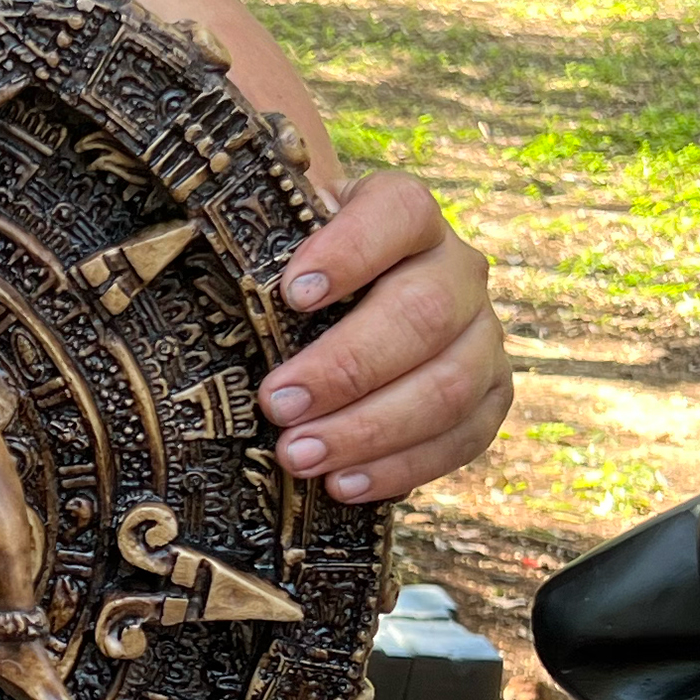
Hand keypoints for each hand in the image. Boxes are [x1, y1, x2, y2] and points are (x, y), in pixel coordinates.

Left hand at [258, 173, 510, 505]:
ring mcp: (482, 333)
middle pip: (423, 314)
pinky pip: (465, 436)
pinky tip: (343, 486)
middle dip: (346, 367)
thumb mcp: (282, 243)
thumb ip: (262, 244)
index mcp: (407, 215)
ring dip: (370, 430)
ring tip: (299, 456)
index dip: (351, 252)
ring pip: (449, 384)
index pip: (398, 213)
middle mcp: (458, 268)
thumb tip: (209, 265)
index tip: (290, 295)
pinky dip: (403, 467)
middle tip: (276, 404)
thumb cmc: (301, 274)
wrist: (353, 306)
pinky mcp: (490, 392)